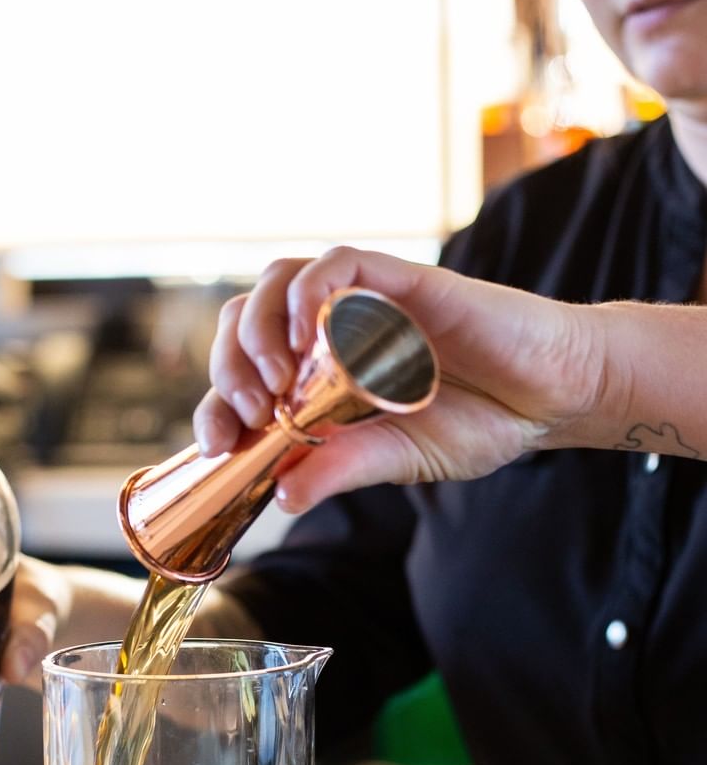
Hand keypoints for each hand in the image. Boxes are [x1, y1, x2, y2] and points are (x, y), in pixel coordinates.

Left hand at [193, 248, 602, 511]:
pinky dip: (309, 295)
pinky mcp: (398, 280)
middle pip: (244, 321)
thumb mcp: (399, 460)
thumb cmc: (479, 421)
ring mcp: (360, 303)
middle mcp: (328, 333)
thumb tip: (283, 499)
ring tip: (274, 385)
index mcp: (318, 378)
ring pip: (276, 283)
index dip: (215, 405)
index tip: (217, 444)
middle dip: (226, 367)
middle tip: (245, 413)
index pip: (242, 376)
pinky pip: (337, 265)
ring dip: (258, 331)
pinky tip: (309, 337)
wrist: (550, 396)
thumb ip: (341, 468)